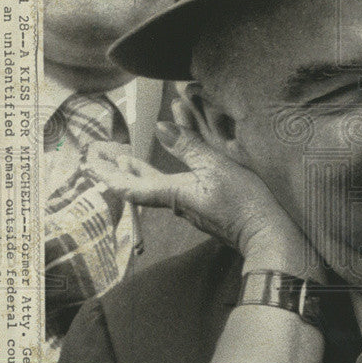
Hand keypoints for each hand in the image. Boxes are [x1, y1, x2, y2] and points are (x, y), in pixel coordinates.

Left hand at [84, 101, 322, 280]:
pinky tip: (170, 169)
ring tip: (128, 157)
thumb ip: (189, 146)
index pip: (130, 186)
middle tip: (99, 156)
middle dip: (119, 170)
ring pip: (158, 186)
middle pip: (140, 186)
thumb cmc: (246, 203)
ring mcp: (194, 208)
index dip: (109, 173)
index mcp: (175, 193)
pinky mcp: (209, 209)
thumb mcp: (218, 168)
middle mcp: (179, 203)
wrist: (272, 236)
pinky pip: (178, 187)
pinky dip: (165, 174)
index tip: (89, 162)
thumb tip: (159, 127)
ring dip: (141, 170)